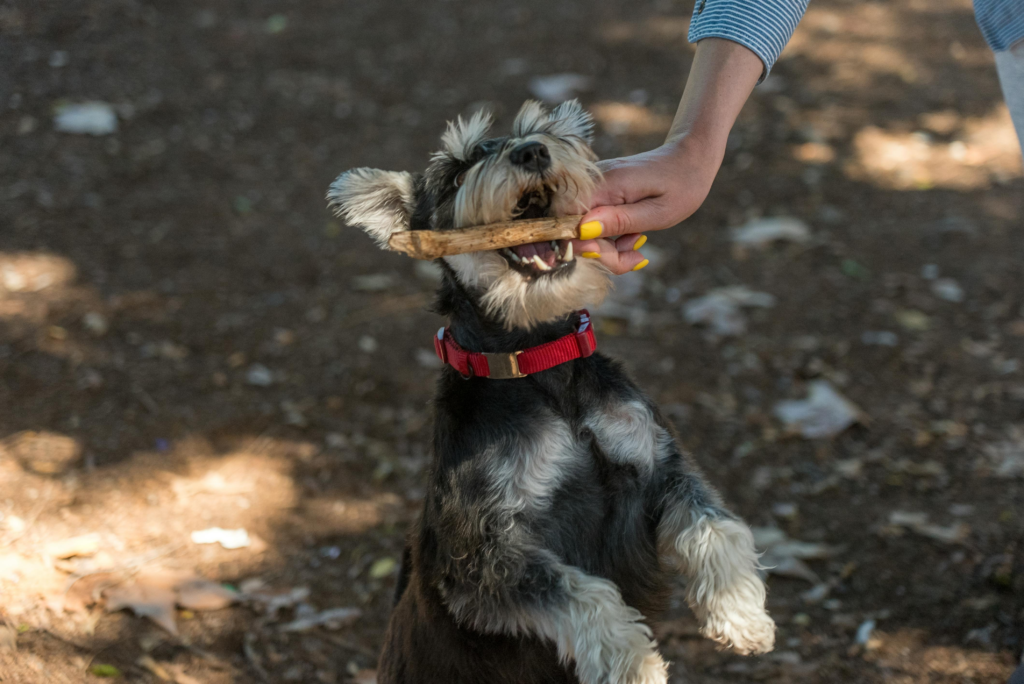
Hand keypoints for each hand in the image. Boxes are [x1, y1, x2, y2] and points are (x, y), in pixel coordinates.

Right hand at [572, 37, 762, 274]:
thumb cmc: (682, 184)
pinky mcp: (600, 193)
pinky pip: (594, 221)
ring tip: (638, 244)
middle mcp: (593, 183)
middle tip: (634, 258)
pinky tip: (633, 235)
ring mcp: (595, 187)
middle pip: (574, 228)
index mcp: (606, 184)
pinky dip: (611, 236)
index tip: (612, 253)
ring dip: (608, 247)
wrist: (691, 158)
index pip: (568, 219)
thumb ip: (619, 221)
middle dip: (601, 252)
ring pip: (583, 229)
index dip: (582, 244)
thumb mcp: (658, 213)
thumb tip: (583, 231)